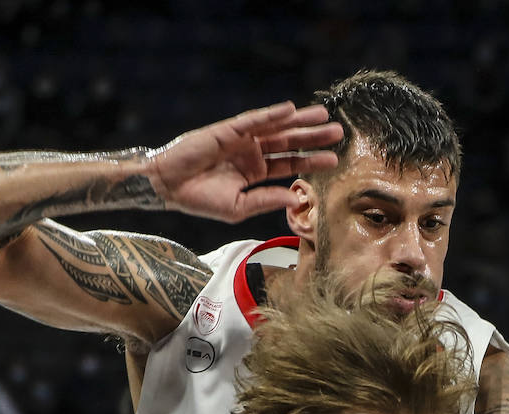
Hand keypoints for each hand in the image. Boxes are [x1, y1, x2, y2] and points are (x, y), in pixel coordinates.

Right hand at [144, 101, 341, 221]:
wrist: (170, 186)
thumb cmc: (201, 200)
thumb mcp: (240, 207)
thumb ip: (267, 200)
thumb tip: (296, 200)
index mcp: (256, 173)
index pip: (289, 165)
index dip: (311, 162)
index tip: (334, 161)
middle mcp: (252, 153)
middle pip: (289, 143)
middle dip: (313, 138)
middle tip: (338, 133)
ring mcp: (242, 140)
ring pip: (277, 128)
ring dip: (300, 122)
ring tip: (324, 117)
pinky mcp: (229, 129)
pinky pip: (255, 120)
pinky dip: (272, 114)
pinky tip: (290, 110)